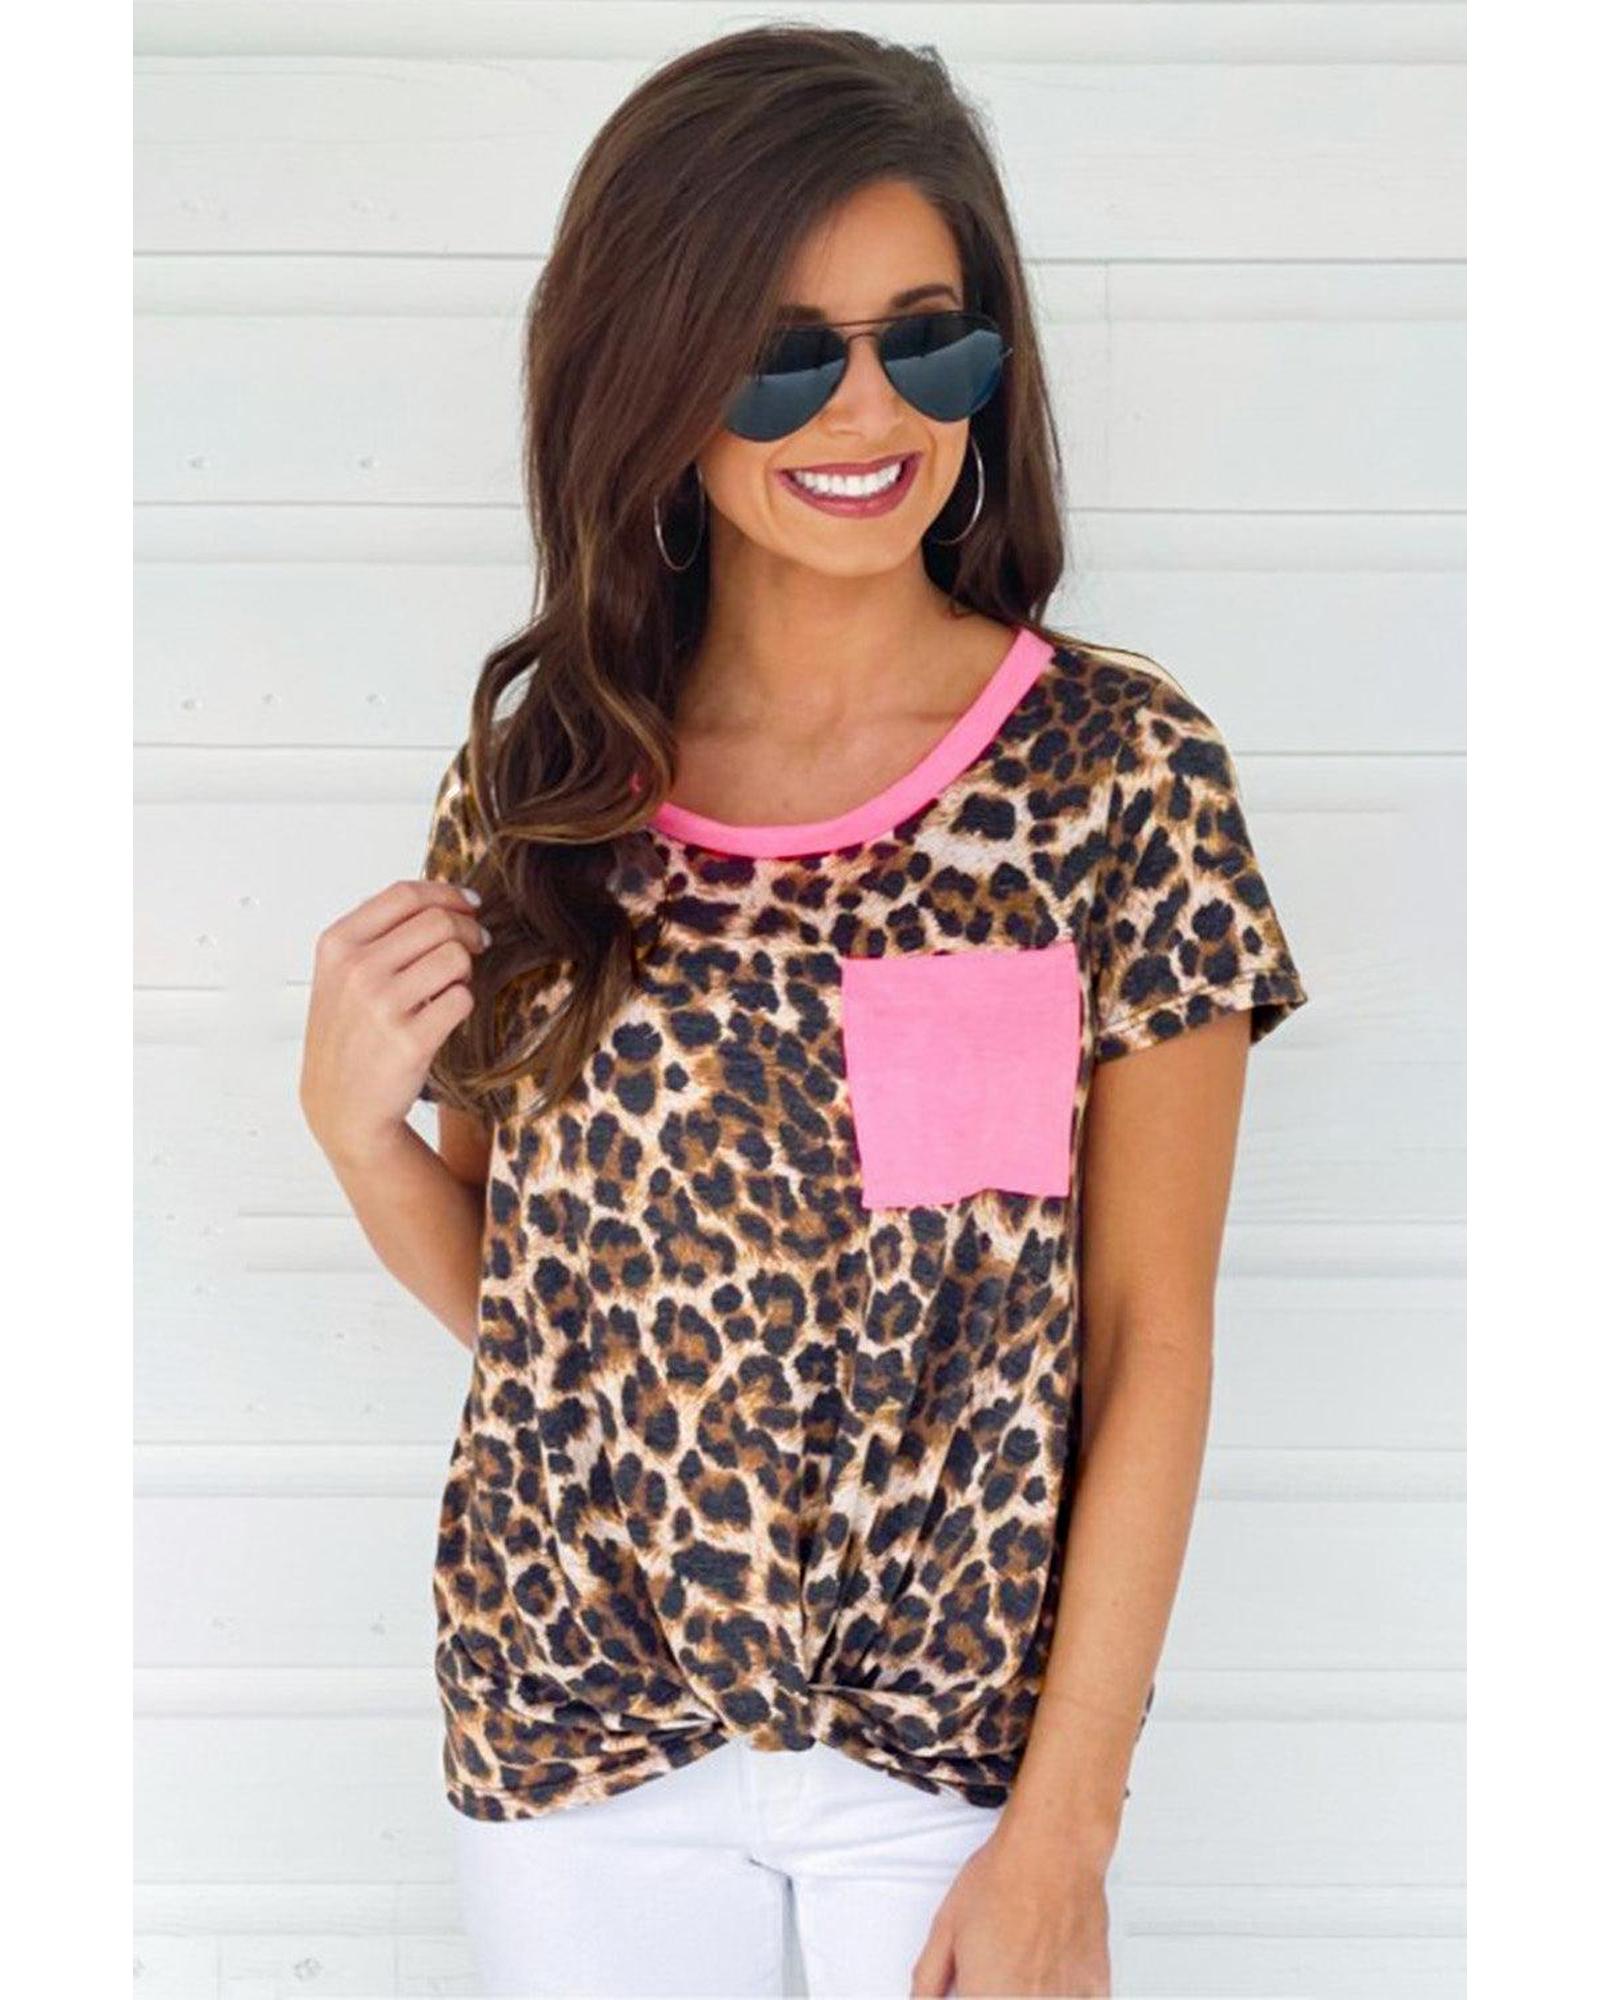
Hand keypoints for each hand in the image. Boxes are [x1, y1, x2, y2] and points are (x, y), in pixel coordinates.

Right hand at [299, 878, 490, 1167]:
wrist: (341, 1105)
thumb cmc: (348, 1035)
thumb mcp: (340, 974)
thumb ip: (377, 933)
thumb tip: (438, 898)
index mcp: (337, 944)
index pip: (405, 894)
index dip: (447, 893)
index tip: (470, 904)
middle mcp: (355, 970)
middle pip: (438, 921)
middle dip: (469, 929)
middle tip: (478, 943)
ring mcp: (381, 1005)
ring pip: (455, 957)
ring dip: (465, 970)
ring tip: (451, 986)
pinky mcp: (410, 1039)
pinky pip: (462, 999)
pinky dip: (462, 1004)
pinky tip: (444, 1016)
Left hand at [910, 1832, 1113, 1997]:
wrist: (1051, 1848)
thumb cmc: (1002, 1879)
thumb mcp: (945, 1926)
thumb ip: (929, 1978)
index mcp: (987, 1997)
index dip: (972, 1993)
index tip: (971, 1985)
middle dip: (995, 1991)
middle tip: (997, 1961)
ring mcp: (1065, 1999)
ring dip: (1032, 1993)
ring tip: (1026, 1958)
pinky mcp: (1095, 1986)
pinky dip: (1066, 1995)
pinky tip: (1053, 1973)